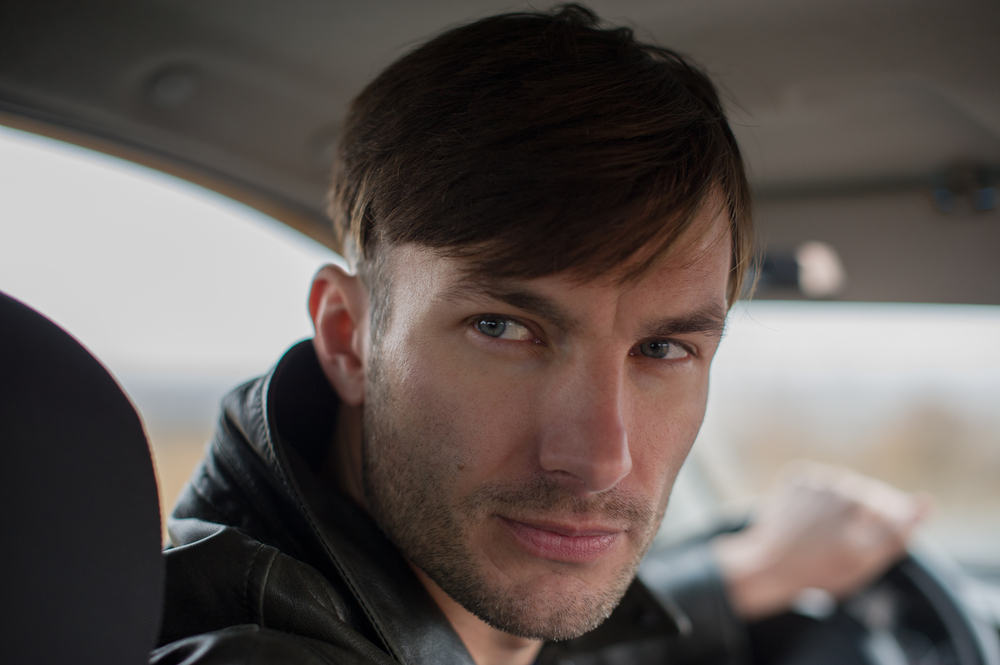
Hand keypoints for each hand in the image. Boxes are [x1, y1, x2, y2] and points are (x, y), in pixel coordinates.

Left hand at [711, 461, 930, 620]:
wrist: (768, 564)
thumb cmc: (819, 570)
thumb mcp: (864, 562)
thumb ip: (897, 532)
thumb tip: (925, 502)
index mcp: (862, 504)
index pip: (896, 510)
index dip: (888, 530)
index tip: (867, 543)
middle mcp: (842, 486)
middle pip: (871, 496)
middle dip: (865, 517)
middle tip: (842, 542)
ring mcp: (819, 478)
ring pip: (847, 488)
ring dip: (842, 505)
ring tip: (825, 531)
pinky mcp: (799, 475)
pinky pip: (823, 483)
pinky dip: (821, 498)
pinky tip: (811, 518)